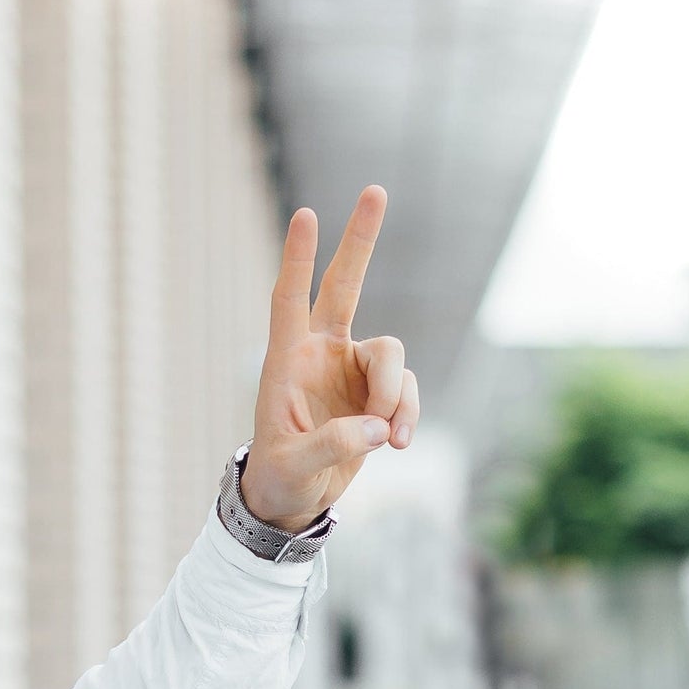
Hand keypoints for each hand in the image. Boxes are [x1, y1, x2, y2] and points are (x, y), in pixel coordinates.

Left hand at [240, 186, 420, 533]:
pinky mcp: (377, 395)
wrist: (294, 499)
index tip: (307, 213)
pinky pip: (406, 391)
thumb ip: (331, 445)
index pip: (289, 299)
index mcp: (286, 360)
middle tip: (375, 189)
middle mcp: (322, 354)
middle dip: (360, 241)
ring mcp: (352, 371)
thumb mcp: (294, 467)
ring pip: (392, 355)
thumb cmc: (280, 478)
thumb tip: (377, 429)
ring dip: (395, 396)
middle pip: (345, 285)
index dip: (298, 259)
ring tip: (388, 438)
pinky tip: (398, 445)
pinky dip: (408, 416)